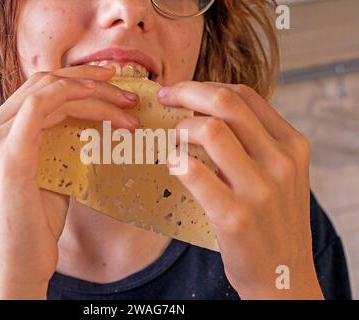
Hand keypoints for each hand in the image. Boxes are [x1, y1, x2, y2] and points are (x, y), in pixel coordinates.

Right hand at [0, 65, 139, 298]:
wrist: (15, 268)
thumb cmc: (33, 228)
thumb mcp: (50, 177)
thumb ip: (61, 147)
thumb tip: (92, 128)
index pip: (37, 91)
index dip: (77, 83)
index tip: (112, 88)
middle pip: (43, 83)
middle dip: (91, 83)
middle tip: (127, 95)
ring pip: (48, 92)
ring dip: (94, 94)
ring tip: (127, 107)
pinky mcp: (7, 154)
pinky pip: (40, 107)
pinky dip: (73, 97)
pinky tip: (102, 104)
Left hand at [158, 82, 323, 299]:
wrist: (283, 275)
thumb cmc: (274, 221)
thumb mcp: (279, 174)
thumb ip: (255, 142)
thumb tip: (206, 111)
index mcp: (291, 145)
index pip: (244, 95)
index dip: (205, 86)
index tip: (181, 92)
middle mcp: (280, 161)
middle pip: (226, 103)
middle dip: (186, 92)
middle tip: (165, 98)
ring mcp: (259, 189)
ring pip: (211, 130)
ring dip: (181, 129)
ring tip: (172, 141)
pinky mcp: (234, 216)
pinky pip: (194, 172)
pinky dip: (175, 161)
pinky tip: (172, 165)